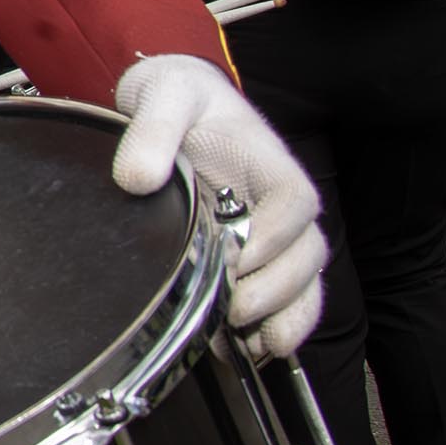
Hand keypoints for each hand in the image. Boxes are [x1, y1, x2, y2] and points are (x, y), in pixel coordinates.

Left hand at [114, 54, 327, 361]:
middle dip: (281, 291)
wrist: (169, 103)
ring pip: (302, 283)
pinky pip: (281, 298)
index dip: (274, 237)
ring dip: (285, 319)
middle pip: (307, 254)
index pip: (294, 204)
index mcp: (268, 164)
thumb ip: (151, 130)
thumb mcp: (161, 94)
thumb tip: (138, 179)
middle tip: (239, 312)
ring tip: (253, 347)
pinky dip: (273, 327)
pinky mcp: (252, 255)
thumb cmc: (176, 96)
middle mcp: (278, 204)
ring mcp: (271, 233)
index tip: (238, 258)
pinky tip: (247, 350)